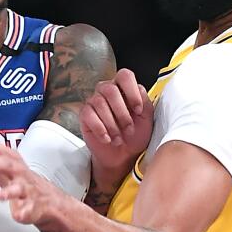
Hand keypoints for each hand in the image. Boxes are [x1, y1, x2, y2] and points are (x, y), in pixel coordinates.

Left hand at [0, 104, 64, 227]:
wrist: (47, 199)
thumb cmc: (17, 174)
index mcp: (8, 157)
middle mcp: (18, 171)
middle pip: (7, 165)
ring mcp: (27, 188)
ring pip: (20, 188)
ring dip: (10, 191)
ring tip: (1, 196)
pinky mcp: (34, 206)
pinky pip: (31, 210)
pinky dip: (26, 213)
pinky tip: (19, 215)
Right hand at [80, 68, 153, 184]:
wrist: (122, 156)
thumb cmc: (135, 136)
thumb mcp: (146, 119)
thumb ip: (145, 102)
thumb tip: (139, 90)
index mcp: (124, 89)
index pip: (124, 76)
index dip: (132, 91)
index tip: (138, 110)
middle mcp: (107, 91)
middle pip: (111, 89)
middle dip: (122, 113)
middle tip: (129, 129)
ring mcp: (94, 101)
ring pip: (99, 103)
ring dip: (112, 124)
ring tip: (119, 138)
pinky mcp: (85, 114)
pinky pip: (89, 115)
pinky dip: (100, 129)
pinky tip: (107, 138)